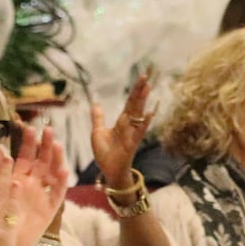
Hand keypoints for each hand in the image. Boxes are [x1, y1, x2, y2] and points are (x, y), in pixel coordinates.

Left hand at [8, 123, 69, 245]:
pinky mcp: (48, 211)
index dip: (24, 143)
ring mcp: (40, 198)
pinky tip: (64, 170)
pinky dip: (61, 183)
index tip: (24, 125)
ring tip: (56, 142)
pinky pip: (57, 195)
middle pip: (39, 161)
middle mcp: (30, 187)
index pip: (22, 157)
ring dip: (55, 158)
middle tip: (45, 128)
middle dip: (43, 145)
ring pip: (51, 173)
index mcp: (14, 182)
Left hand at [91, 72, 153, 189]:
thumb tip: (95, 103)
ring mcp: (132, 134)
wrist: (108, 170)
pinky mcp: (132, 144)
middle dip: (140, 90)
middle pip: (136, 104)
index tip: (142, 76)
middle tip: (147, 75)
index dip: (135, 90)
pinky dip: (144, 123)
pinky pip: (139, 132)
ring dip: (143, 101)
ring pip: (139, 114)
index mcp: (122, 122)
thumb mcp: (97, 131)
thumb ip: (98, 117)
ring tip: (148, 87)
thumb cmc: (105, 153)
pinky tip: (149, 113)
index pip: (130, 102)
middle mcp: (130, 125)